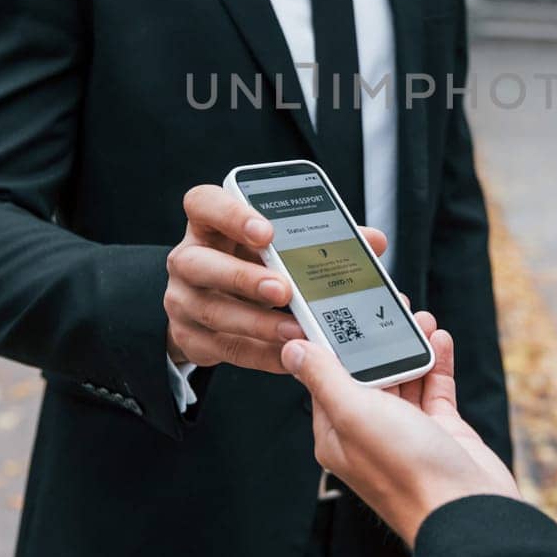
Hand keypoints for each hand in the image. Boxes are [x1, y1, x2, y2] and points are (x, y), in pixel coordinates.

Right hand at [165, 185, 386, 373]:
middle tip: (284, 289)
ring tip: (295, 329)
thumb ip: (321, 238)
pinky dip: (261, 353)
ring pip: (213, 311)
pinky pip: (225, 348)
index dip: (231, 214)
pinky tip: (289, 353)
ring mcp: (183, 299)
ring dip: (257, 323)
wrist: (213, 303)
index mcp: (209, 222)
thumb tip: (373, 240)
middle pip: (199, 262)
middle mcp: (188, 257)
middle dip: (243, 276)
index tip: (267, 231)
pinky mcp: (190, 337)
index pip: (203, 203)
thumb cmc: (253, 261)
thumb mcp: (278, 244)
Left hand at [281, 311, 519, 543]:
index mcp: (338, 433)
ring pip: (404, 377)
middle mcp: (369, 432)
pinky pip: (435, 389)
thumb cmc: (407, 470)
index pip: (327, 376)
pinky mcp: (441, 432)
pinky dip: (437, 362)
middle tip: (390, 304)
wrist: (467, 511)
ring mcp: (407, 432)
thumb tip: (292, 349)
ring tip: (419, 317)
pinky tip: (440, 339)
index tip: (341, 306)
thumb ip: (324, 378)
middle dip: (378, 337)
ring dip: (410, 345)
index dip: (334, 340)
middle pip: (369, 372)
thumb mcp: (355, 414)